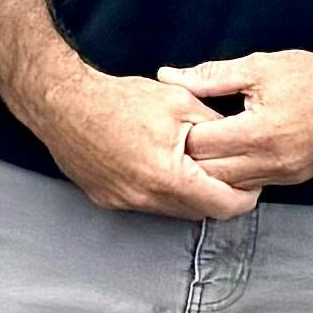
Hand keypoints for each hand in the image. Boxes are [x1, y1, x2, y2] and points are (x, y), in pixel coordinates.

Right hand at [28, 63, 257, 219]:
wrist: (63, 103)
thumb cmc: (118, 100)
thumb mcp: (180, 102)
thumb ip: (215, 126)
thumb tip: (237, 140)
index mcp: (169, 176)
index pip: (223, 206)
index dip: (244, 197)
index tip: (250, 185)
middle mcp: (145, 197)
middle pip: (199, 212)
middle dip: (217, 196)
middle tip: (225, 174)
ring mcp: (123, 202)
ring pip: (172, 210)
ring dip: (187, 195)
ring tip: (189, 167)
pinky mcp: (106, 199)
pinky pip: (145, 204)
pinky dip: (158, 191)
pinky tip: (155, 166)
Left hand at [169, 47, 312, 194]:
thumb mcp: (259, 68)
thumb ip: (209, 76)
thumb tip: (168, 76)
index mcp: (259, 132)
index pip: (199, 146)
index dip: (182, 132)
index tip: (177, 119)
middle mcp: (272, 161)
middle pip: (210, 173)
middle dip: (191, 155)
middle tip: (183, 136)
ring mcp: (285, 175)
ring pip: (230, 185)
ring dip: (213, 169)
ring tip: (206, 145)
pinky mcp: (295, 180)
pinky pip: (253, 185)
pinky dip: (236, 174)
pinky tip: (231, 154)